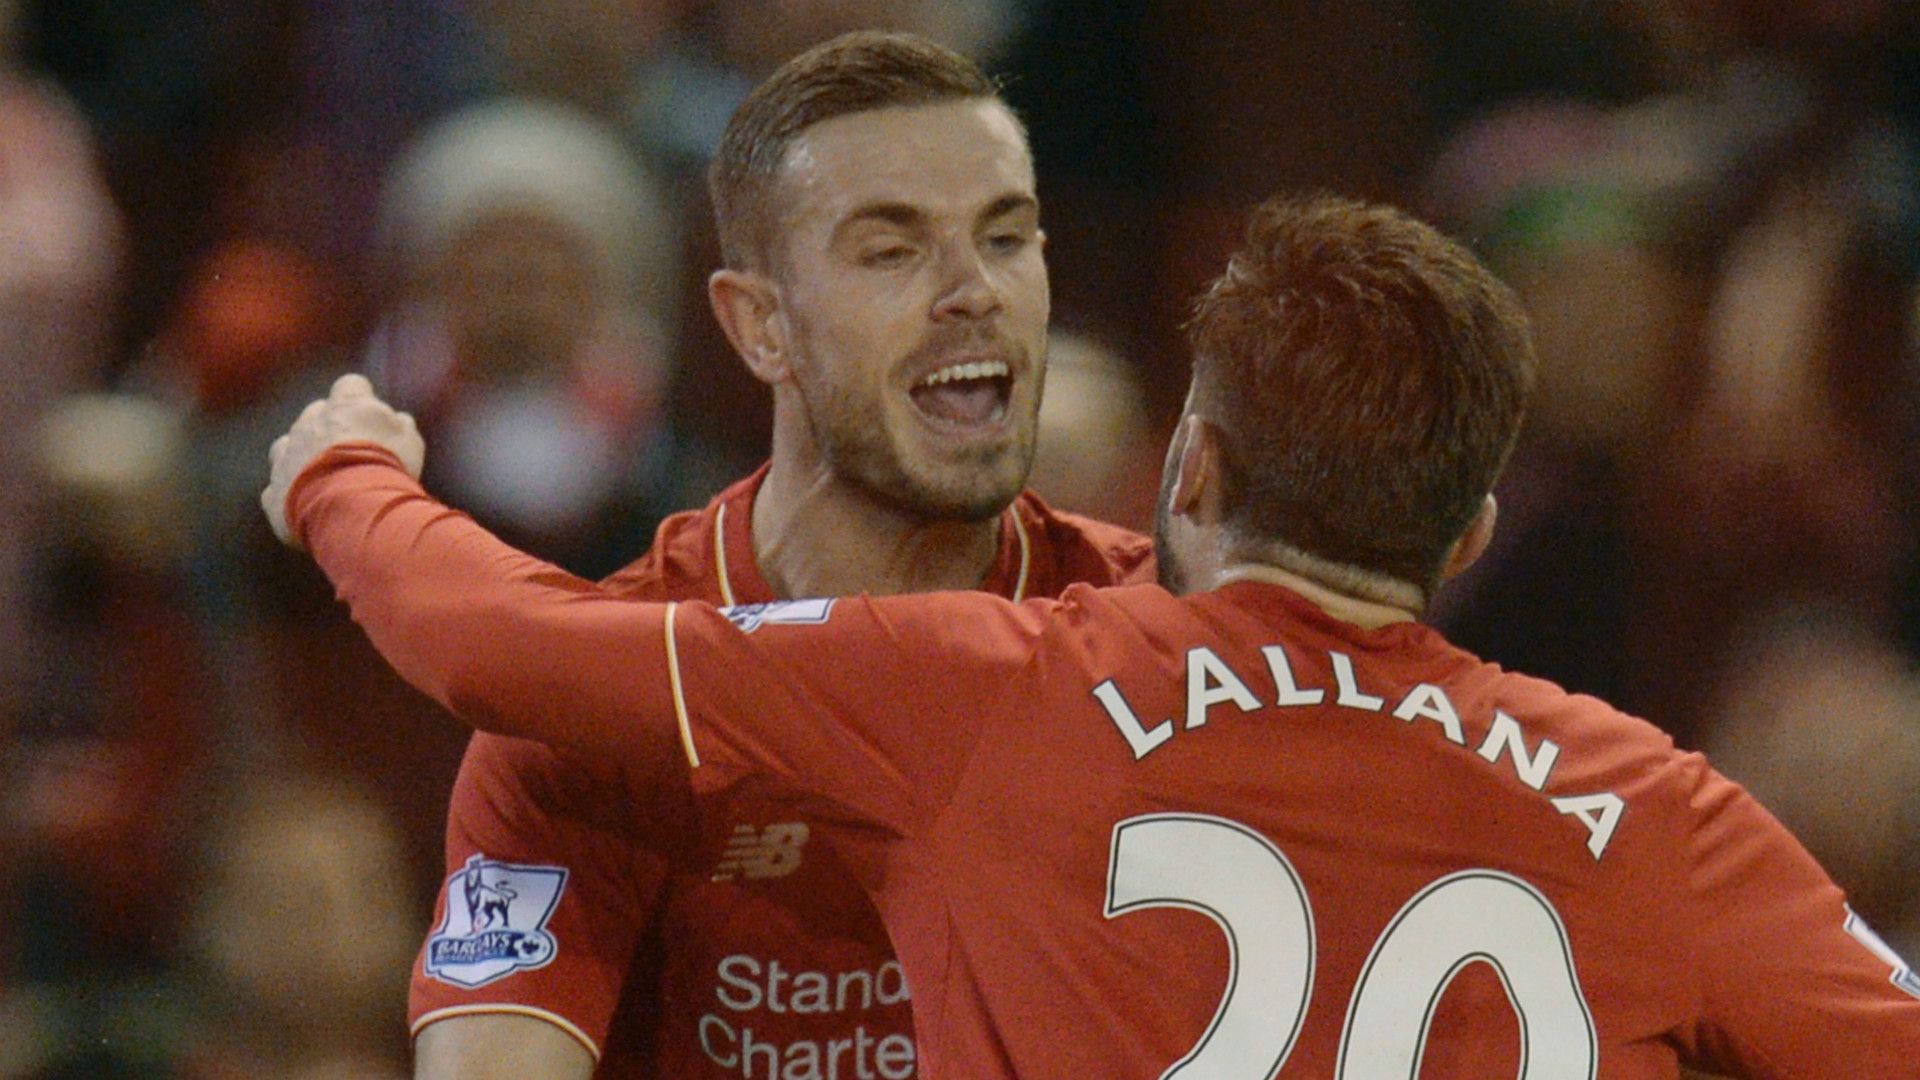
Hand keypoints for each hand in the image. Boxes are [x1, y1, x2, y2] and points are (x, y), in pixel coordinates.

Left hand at [261, 373, 423, 548]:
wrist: (353, 508)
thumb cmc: (388, 469)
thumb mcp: (410, 441)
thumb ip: (400, 425)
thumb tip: (399, 419)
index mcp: (345, 406)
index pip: (351, 385)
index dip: (360, 397)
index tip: (370, 412)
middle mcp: (309, 423)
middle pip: (315, 413)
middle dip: (328, 427)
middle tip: (350, 450)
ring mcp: (287, 455)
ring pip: (287, 445)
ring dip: (302, 455)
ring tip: (324, 478)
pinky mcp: (275, 491)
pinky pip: (276, 489)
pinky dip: (289, 494)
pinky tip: (306, 507)